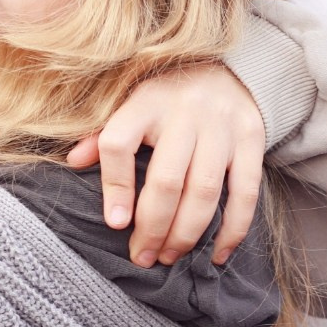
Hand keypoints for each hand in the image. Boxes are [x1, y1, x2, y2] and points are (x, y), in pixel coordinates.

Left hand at [65, 64, 263, 266]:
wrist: (229, 69)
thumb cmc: (167, 97)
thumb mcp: (132, 103)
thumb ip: (103, 132)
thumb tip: (75, 161)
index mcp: (146, 101)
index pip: (119, 144)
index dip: (114, 187)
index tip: (115, 224)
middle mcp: (185, 111)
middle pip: (166, 180)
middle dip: (152, 228)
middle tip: (143, 257)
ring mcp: (222, 126)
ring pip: (204, 192)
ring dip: (186, 234)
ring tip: (170, 257)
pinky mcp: (252, 140)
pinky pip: (245, 193)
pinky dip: (232, 229)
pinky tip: (216, 254)